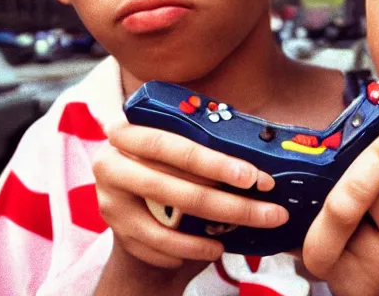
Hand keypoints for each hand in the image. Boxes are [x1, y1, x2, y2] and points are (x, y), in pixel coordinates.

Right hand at [92, 118, 287, 271]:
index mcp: (129, 129)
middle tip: (268, 211)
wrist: (135, 205)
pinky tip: (213, 249)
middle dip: (226, 201)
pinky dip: (187, 250)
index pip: (170, 144)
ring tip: (245, 233)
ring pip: (165, 219)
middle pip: (173, 185)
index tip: (252, 176)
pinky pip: (156, 244)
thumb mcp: (179, 147)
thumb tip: (261, 153)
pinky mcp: (115, 230)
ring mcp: (110, 198)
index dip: (211, 160)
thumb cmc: (170, 166)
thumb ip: (204, 143)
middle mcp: (111, 162)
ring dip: (210, 232)